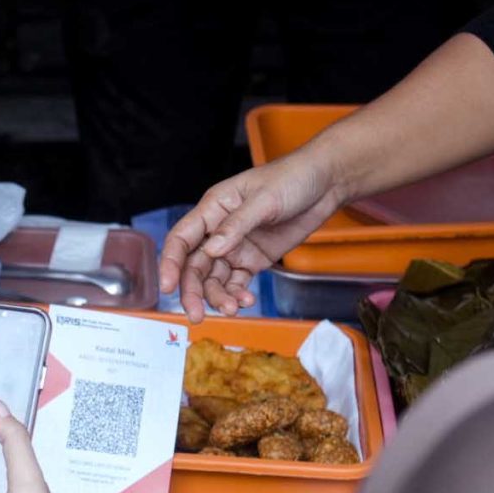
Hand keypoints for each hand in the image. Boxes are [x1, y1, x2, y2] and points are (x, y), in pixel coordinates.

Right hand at [156, 147, 344, 320]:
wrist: (326, 182)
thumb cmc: (291, 178)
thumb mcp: (264, 199)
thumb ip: (236, 225)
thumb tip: (212, 250)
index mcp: (213, 209)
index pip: (182, 239)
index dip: (171, 263)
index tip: (167, 287)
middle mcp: (218, 230)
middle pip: (195, 266)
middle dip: (193, 291)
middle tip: (195, 314)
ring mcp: (236, 247)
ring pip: (215, 279)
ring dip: (218, 297)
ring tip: (232, 308)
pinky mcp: (253, 259)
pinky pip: (238, 282)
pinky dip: (238, 295)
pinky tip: (246, 300)